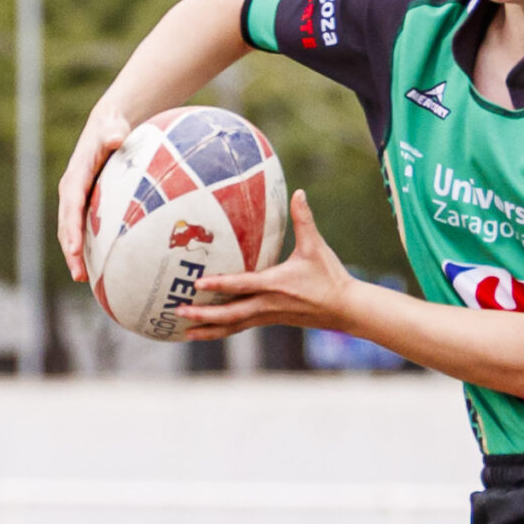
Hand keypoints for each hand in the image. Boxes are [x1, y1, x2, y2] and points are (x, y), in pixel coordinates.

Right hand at [56, 109, 132, 280]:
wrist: (107, 128)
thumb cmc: (112, 128)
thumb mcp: (112, 127)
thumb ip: (112, 133)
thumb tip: (115, 137)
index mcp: (76, 177)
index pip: (71, 206)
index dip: (71, 228)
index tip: (73, 248)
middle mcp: (72, 191)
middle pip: (66, 225)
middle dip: (70, 251)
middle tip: (79, 275)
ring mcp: (78, 200)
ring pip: (72, 231)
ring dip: (75, 255)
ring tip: (84, 278)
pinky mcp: (87, 205)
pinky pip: (84, 229)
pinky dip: (88, 247)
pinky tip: (101, 267)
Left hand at [175, 190, 353, 338]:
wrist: (346, 309)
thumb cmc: (330, 276)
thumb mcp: (316, 246)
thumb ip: (304, 219)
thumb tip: (299, 192)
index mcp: (276, 285)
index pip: (242, 286)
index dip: (220, 285)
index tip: (197, 284)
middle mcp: (268, 304)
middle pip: (231, 314)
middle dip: (204, 315)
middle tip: (178, 311)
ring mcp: (268, 315)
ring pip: (233, 326)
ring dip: (208, 329)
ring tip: (183, 331)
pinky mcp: (270, 320)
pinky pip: (240, 326)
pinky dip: (221, 330)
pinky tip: (206, 331)